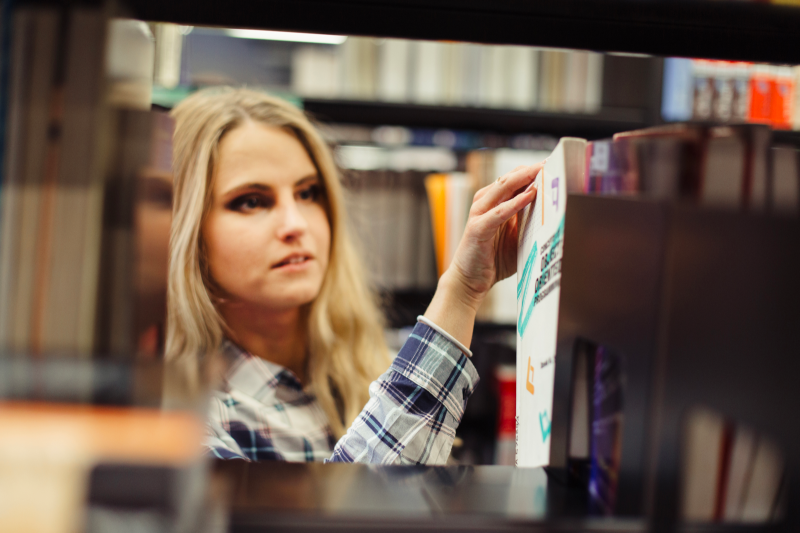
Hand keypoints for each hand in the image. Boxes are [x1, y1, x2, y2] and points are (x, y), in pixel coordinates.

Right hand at [424, 163, 541, 347]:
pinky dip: (515, 203)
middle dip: (531, 169)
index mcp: (492, 203)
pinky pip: (499, 212)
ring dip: (523, 179)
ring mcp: (479, 215)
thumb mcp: (516, 237)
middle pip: (509, 179)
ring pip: (502, 189)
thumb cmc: (493, 260)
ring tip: (542, 170)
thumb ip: (527, 221)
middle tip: (551, 162)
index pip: (513, 180)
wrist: (469, 281)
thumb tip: (550, 207)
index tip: (552, 164)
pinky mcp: (478, 229)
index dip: (532, 171)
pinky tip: (530, 195)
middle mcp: (484, 204)